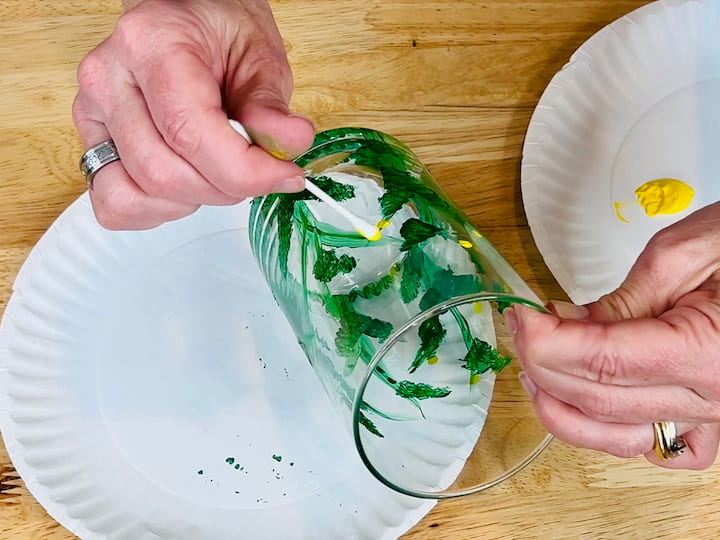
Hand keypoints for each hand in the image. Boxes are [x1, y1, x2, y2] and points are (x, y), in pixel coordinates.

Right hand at [73, 0, 314, 229]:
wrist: (186, 17)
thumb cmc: (219, 30)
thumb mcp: (260, 57)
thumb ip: (271, 107)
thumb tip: (290, 145)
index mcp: (153, 45)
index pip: (190, 132)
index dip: (244, 171)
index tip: (283, 175)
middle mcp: (111, 78)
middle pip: (164, 173)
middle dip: (224, 187)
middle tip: (256, 171)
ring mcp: (94, 111)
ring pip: (140, 193)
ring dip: (193, 199)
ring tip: (218, 171)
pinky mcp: (93, 140)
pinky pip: (114, 203)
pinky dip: (156, 210)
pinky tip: (185, 187)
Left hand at [507, 202, 719, 468]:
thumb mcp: (683, 254)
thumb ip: (621, 298)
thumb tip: (565, 322)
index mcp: (710, 352)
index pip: (602, 362)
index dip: (546, 342)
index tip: (520, 316)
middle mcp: (713, 397)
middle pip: (597, 400)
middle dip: (542, 363)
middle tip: (520, 326)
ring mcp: (713, 416)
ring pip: (615, 437)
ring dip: (562, 406)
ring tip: (535, 367)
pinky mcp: (711, 418)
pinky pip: (656, 446)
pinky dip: (610, 433)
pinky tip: (588, 403)